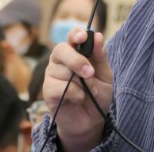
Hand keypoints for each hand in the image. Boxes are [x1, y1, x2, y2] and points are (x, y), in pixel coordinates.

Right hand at [43, 28, 113, 151]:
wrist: (91, 120)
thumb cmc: (97, 94)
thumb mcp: (105, 75)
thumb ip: (101, 56)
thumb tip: (98, 36)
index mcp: (75, 52)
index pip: (71, 36)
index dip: (76, 34)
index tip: (83, 37)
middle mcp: (60, 60)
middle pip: (61, 50)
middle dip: (78, 61)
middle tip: (91, 73)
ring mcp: (51, 75)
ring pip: (64, 71)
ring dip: (82, 84)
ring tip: (88, 92)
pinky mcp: (47, 90)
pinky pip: (60, 87)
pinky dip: (76, 94)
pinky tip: (79, 99)